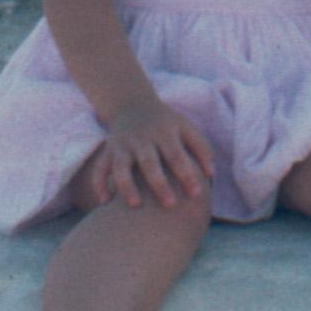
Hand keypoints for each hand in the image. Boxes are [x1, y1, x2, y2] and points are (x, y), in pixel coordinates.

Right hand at [100, 94, 214, 212]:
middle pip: (149, 162)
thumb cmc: (165, 123)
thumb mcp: (186, 127)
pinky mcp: (107, 151)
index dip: (186, 174)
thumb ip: (201, 148)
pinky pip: (99, 169)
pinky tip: (105, 203)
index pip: (176, 154)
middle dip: (159, 184)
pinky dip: (99, 185)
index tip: (197, 195)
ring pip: (120, 166)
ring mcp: (122, 145)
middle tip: (170, 205)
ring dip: (126, 186)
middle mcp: (141, 138)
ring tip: (135, 205)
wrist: (132, 104)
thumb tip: (211, 174)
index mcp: (163, 132)